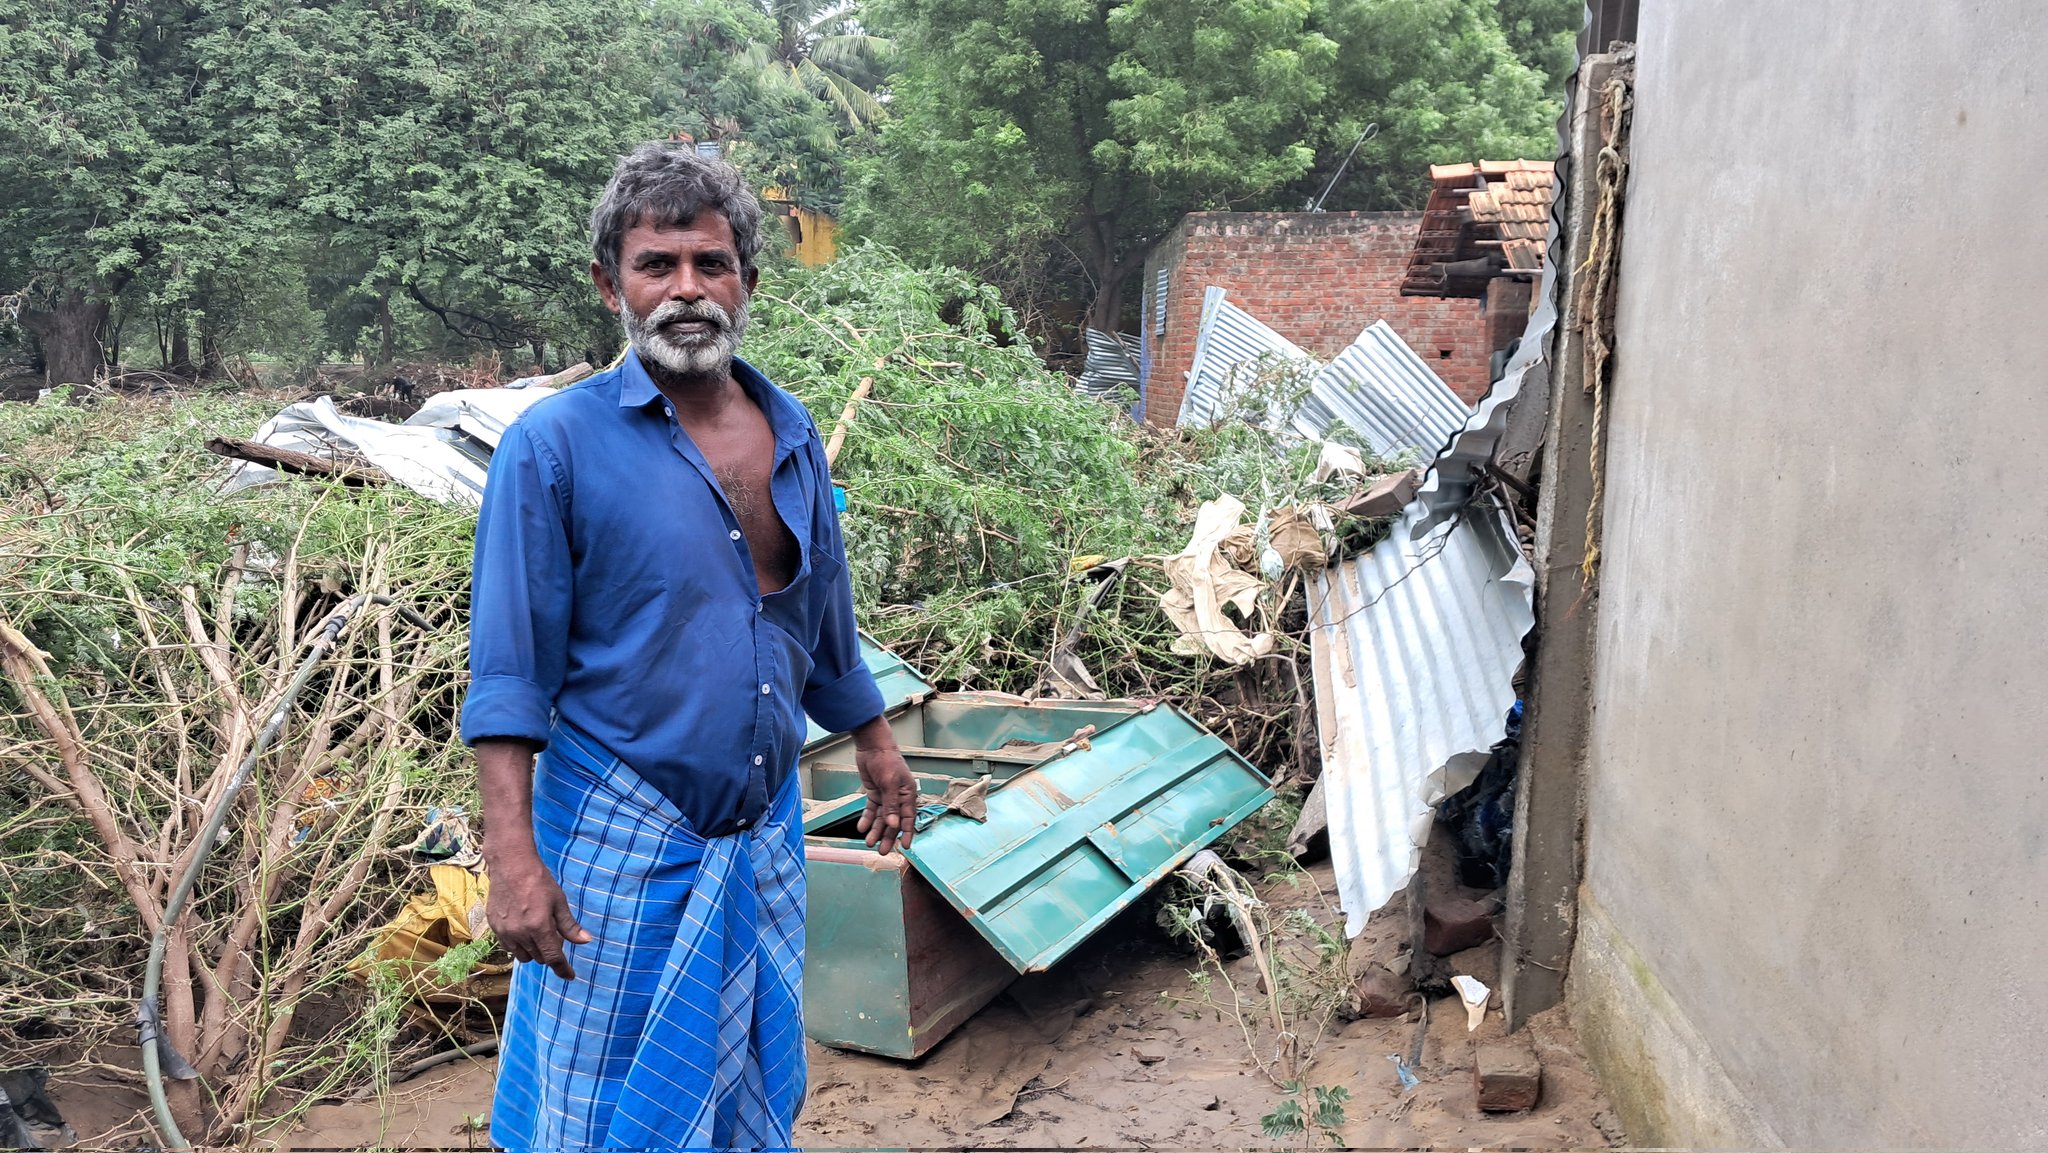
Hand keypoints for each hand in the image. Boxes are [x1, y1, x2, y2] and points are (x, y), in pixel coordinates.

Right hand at [486, 853, 592, 980]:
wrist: (511, 865)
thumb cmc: (539, 880)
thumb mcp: (559, 902)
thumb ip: (570, 926)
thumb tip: (585, 941)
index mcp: (539, 927)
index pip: (553, 957)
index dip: (563, 969)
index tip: (570, 976)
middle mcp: (520, 933)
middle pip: (538, 958)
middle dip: (550, 953)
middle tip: (555, 937)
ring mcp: (504, 931)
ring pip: (522, 956)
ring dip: (534, 951)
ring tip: (539, 933)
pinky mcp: (494, 927)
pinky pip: (509, 947)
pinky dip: (519, 945)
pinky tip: (524, 931)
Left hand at [852, 716, 918, 854]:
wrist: (872, 746)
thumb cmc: (887, 761)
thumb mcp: (890, 783)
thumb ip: (892, 806)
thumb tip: (894, 826)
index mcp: (907, 794)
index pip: (908, 818)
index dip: (907, 833)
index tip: (905, 848)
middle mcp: (898, 797)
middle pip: (893, 822)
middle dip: (888, 837)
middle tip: (882, 852)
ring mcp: (885, 796)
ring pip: (882, 818)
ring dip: (876, 831)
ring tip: (869, 843)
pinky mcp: (874, 793)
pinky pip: (871, 810)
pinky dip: (867, 819)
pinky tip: (861, 828)